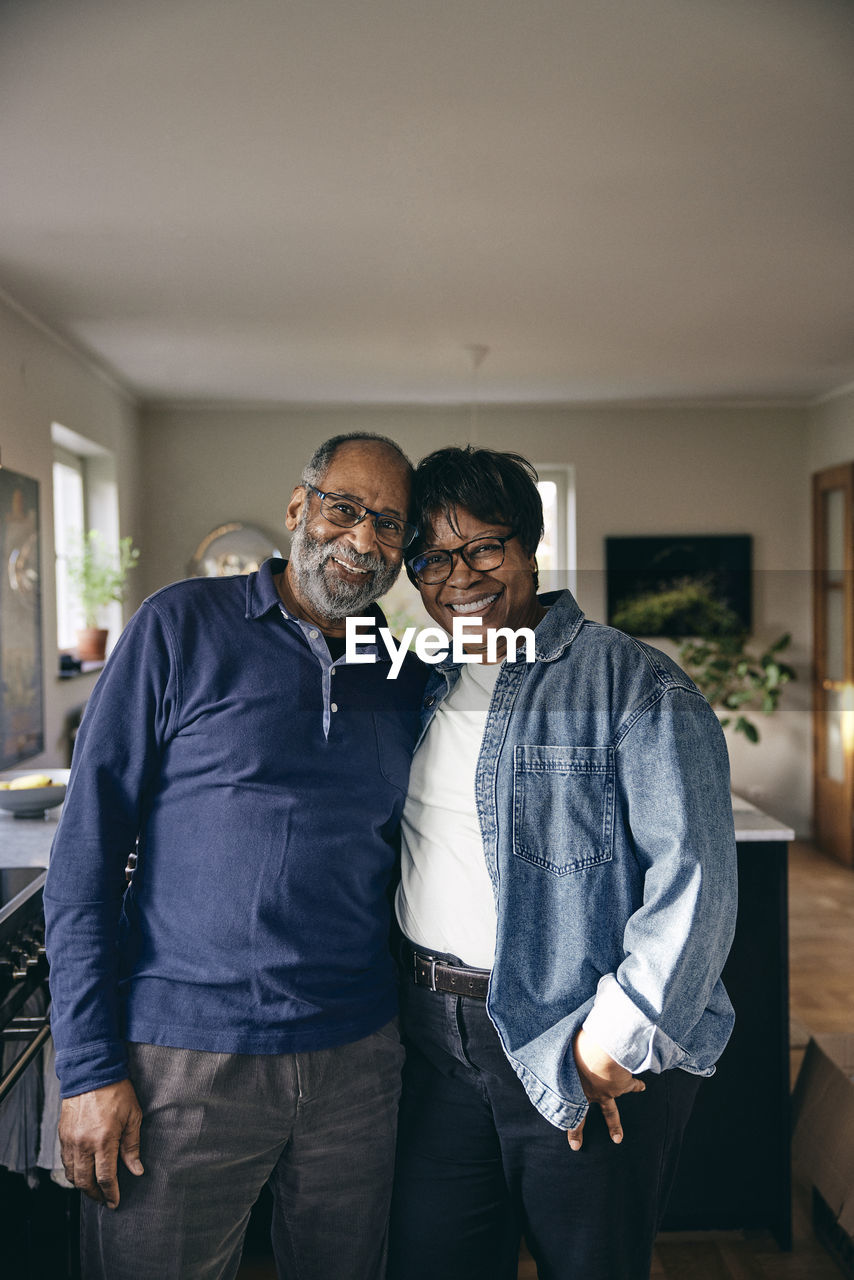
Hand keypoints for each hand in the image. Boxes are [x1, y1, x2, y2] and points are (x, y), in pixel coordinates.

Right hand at [59, 1079, 143, 1208]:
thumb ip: (132, 1146)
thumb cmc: (116, 1091)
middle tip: (104, 1199)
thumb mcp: (133, 1116)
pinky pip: (65, 1160)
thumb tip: (136, 1169)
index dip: (111, 1194)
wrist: (92, 1072)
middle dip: (95, 1195)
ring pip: (71, 1174)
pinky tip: (82, 1170)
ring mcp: (70, 1140)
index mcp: (104, 1140)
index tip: (115, 1203)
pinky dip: (73, 1170)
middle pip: (85, 1182)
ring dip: (82, 1185)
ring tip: (93, 1188)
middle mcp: (84, 1143)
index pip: (106, 1178)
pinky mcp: (62, 1134)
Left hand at [566, 1027, 644, 1151]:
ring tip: (618, 1137)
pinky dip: (637, 1085)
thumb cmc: (579, 1051)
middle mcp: (593, 1094)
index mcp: (577, 1090)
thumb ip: (560, 1056)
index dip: (573, 1132)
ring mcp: (609, 1092)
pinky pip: (632, 1086)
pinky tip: (641, 1087)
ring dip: (615, 1124)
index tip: (575, 1147)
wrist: (604, 1054)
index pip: (573, 1115)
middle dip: (587, 1130)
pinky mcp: (623, 1085)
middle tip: (586, 1144)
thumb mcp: (564, 1053)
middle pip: (588, 1117)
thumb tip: (548, 1046)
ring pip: (612, 1112)